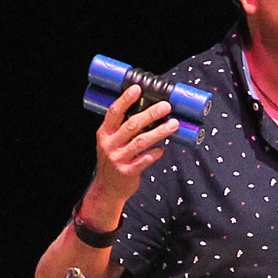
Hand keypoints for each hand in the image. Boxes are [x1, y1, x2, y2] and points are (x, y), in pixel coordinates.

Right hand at [86, 84, 176, 212]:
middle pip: (131, 125)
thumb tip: (148, 110)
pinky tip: (162, 149)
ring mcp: (118, 159)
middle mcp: (109, 144)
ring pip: (141, 142)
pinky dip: (155, 153)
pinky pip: (144, 160)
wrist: (107, 189)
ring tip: (173, 124)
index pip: (114, 112)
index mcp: (104, 133)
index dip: (125, 100)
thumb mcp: (111, 142)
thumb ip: (123, 128)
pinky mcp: (127, 172)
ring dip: (159, 132)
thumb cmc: (114, 160)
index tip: (138, 88)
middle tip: (166, 106)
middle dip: (150, 114)